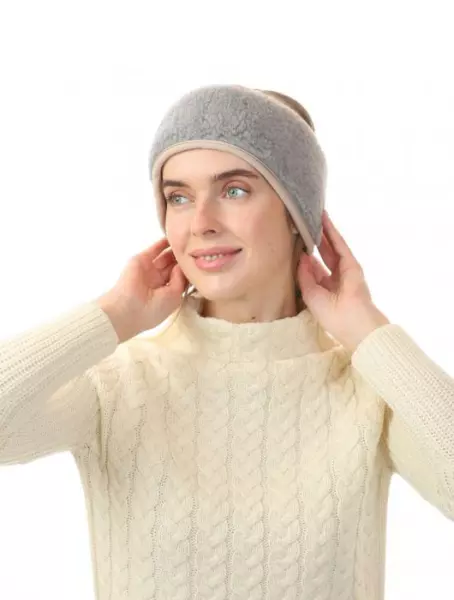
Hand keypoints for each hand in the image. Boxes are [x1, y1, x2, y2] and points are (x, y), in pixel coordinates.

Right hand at [98, 237, 187, 340]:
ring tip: (188, 242)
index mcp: (167, 292)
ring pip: (166, 257)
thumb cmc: (154, 308)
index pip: (181, 278)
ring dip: (176, 251)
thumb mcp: (174, 296)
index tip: (201, 263)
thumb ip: (181, 279)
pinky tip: (173, 236)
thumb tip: (183, 265)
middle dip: (184, 260)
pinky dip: (163, 243)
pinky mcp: (142, 260)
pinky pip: (155, 249)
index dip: (189, 271)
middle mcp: (159, 281)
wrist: (128, 308)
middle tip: (197, 249)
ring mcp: (150, 269)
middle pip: (174, 266)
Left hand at [297, 210, 389, 352]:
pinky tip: (324, 220)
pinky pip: (339, 245)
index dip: (305, 255)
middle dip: (314, 239)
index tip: (295, 241)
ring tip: (314, 215)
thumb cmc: (331, 316)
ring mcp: (345, 270)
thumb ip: (304, 275)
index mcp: (324, 288)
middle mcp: (334, 277)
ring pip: (331, 246)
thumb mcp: (310, 295)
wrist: (353, 322)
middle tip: (304, 223)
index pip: (313, 267)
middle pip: (322, 254)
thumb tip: (301, 256)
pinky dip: (332, 232)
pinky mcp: (352, 264)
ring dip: (323, 231)